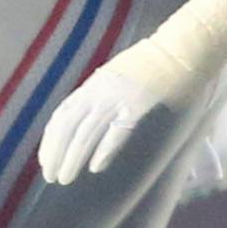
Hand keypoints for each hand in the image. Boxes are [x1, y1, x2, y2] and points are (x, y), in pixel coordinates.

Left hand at [38, 36, 208, 183]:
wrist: (181, 49)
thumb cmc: (153, 63)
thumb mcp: (116, 75)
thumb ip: (101, 94)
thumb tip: (88, 118)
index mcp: (93, 84)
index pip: (62, 115)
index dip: (51, 140)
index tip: (45, 161)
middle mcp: (100, 91)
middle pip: (69, 126)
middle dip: (56, 153)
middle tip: (51, 177)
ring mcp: (118, 97)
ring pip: (86, 132)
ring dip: (73, 158)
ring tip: (65, 178)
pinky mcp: (138, 105)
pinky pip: (116, 131)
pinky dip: (103, 150)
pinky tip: (95, 167)